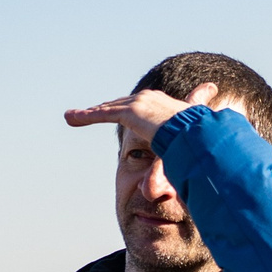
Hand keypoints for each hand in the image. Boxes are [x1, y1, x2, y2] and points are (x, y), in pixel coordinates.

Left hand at [63, 81, 220, 144]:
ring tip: (71, 117)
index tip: (119, 109)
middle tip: (87, 113)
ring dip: (89, 113)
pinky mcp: (131, 111)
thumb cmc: (200, 143)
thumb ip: (181, 154)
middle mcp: (152, 99)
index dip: (125, 108)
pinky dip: (86, 116)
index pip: (140, 106)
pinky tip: (71, 118)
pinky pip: (103, 114)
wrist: (200, 135)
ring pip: (108, 109)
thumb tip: (186, 172)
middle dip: (104, 108)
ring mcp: (141, 103)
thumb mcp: (189, 148)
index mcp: (165, 105)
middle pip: (121, 104)